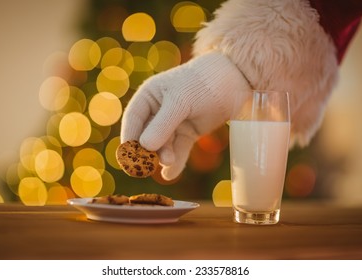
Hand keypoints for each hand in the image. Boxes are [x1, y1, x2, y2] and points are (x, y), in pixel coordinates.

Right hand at [121, 51, 249, 179]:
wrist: (235, 81)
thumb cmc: (203, 83)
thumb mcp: (180, 101)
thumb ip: (163, 124)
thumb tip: (144, 146)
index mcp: (150, 97)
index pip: (133, 119)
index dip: (129, 137)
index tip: (127, 156)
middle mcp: (159, 111)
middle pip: (147, 135)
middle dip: (148, 151)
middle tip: (149, 165)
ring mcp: (174, 123)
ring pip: (163, 145)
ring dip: (163, 156)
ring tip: (168, 162)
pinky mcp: (189, 133)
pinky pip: (179, 150)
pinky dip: (176, 162)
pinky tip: (171, 174)